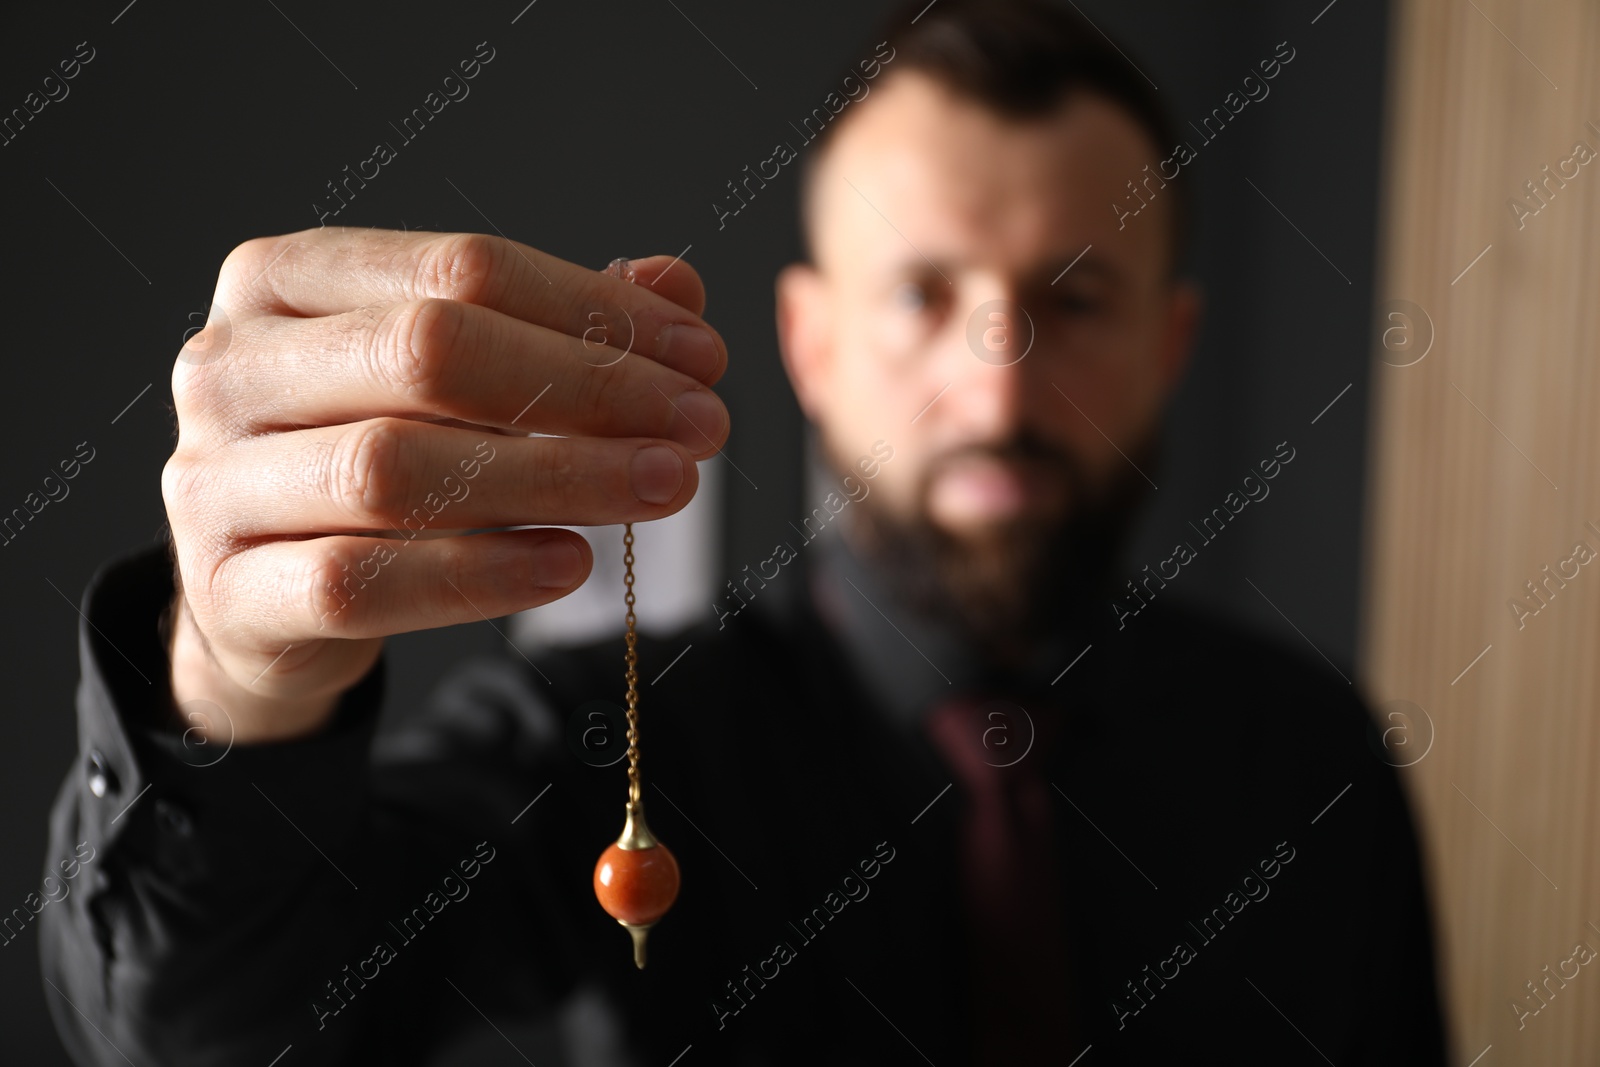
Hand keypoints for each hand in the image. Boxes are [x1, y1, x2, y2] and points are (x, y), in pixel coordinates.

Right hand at [163, 229, 727, 741]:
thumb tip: (674, 285)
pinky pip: (363, 580)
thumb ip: (558, 326)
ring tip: (664, 488)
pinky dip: (479, 575)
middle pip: (429, 355)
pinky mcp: (230, 592)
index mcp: (284, 279)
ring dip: (556, 478)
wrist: (263, 598)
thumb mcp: (463, 381)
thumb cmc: (378, 458)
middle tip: (701, 428)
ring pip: (398, 469)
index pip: (460, 269)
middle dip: (588, 388)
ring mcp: (214, 480)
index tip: (704, 357)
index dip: (594, 310)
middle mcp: (230, 365)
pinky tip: (568, 565)